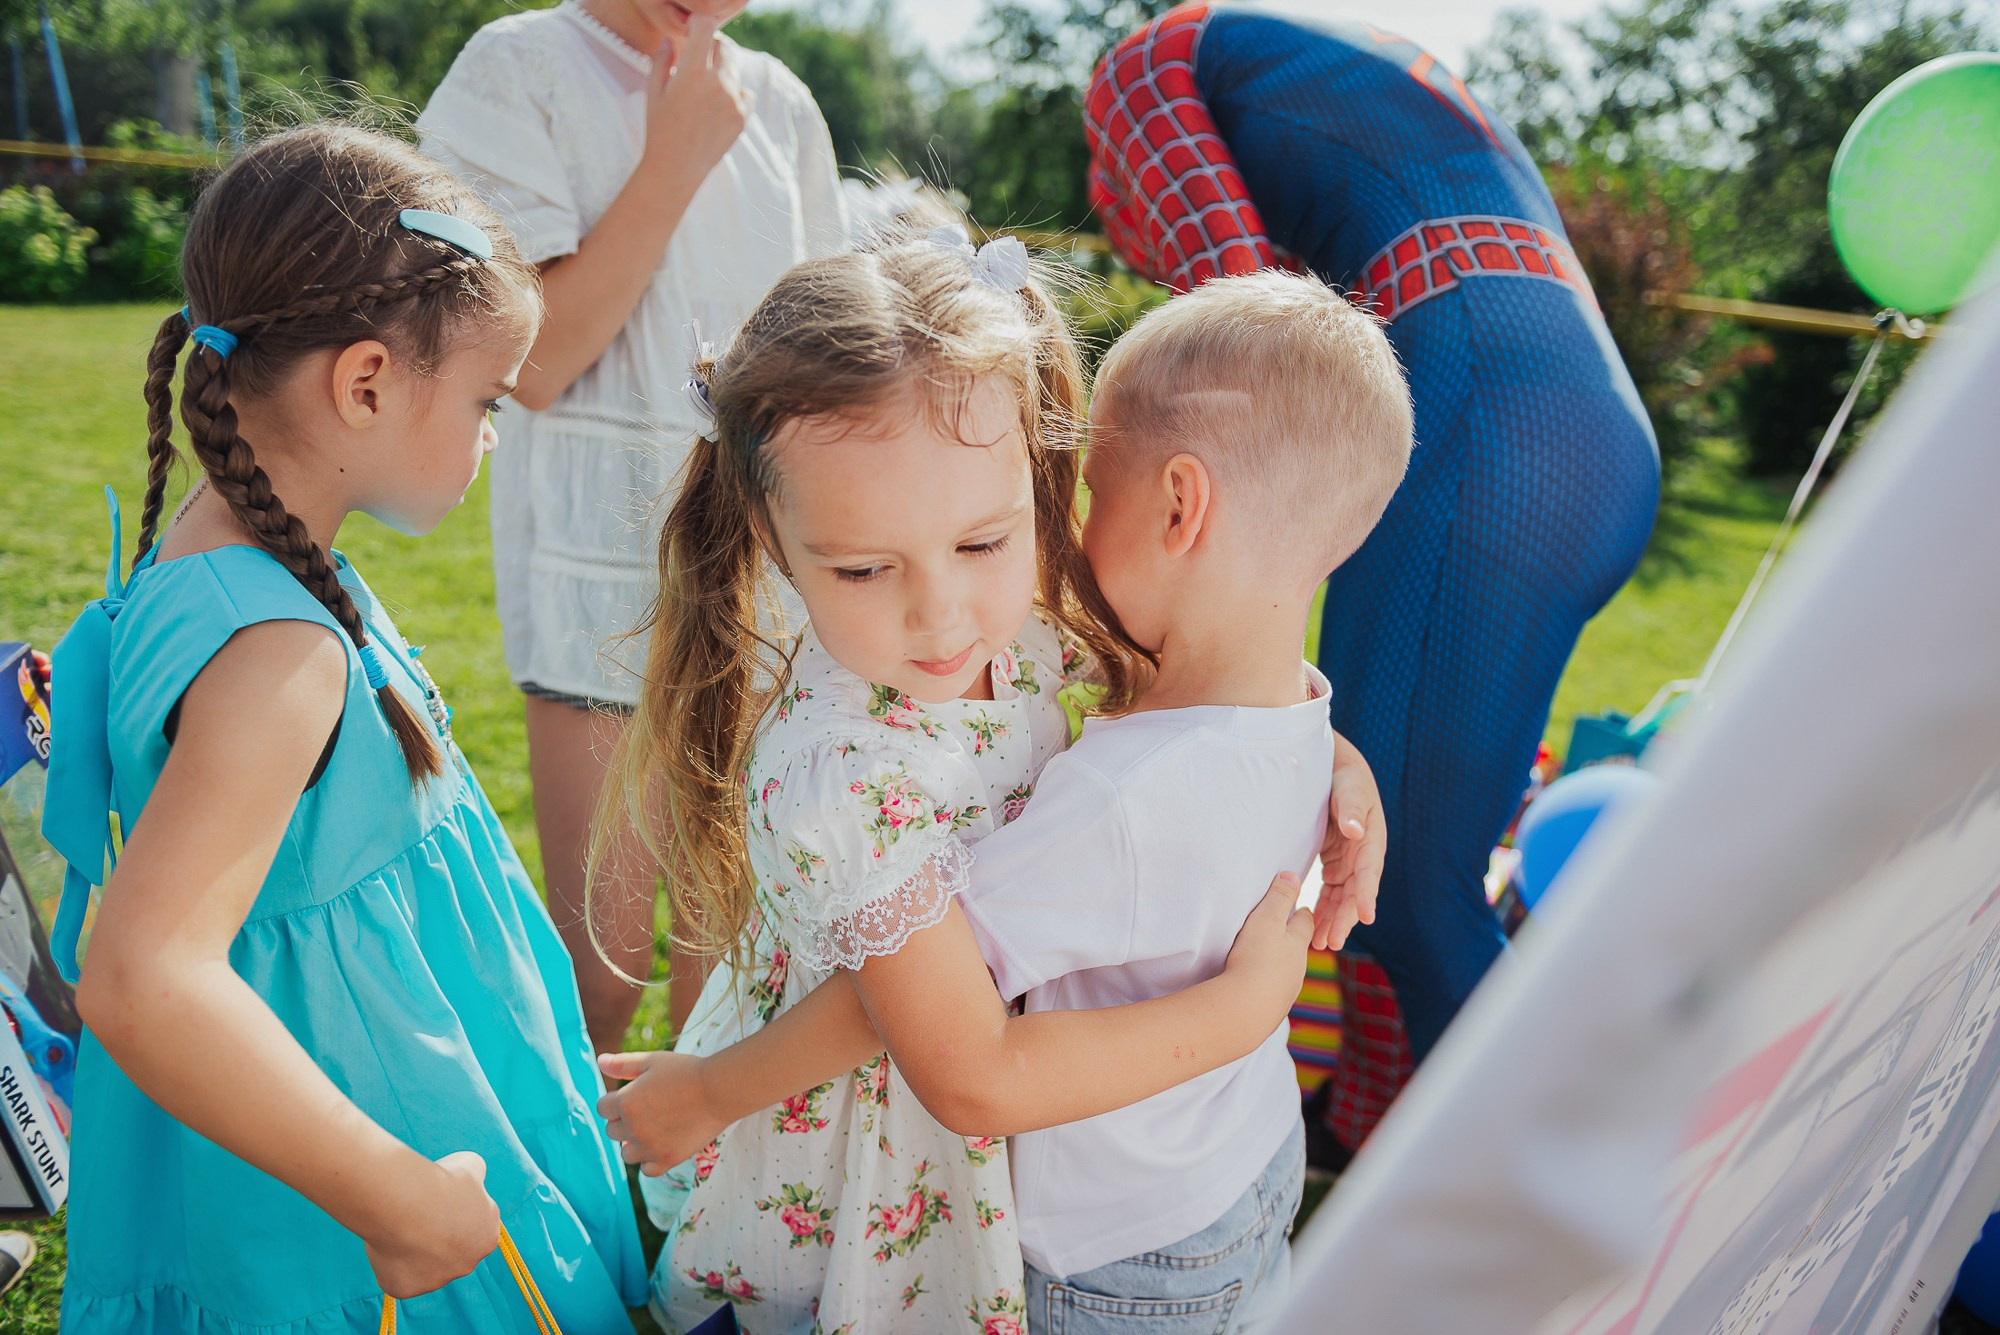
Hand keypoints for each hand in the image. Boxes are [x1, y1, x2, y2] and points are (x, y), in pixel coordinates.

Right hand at [362, 1151, 499, 1299]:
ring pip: (422, 1266)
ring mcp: (437, 1280)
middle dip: (434, 1237)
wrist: (408, 1202)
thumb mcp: (469, 1165)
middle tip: (414, 1214)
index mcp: (486, 1237)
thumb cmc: (440, 1181)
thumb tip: (472, 1177)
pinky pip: (397, 1277)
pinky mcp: (407, 1289)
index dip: (451, 1215)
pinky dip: (389, 1262)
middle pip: (448, 1253)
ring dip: (411, 1249)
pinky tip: (386, 1242)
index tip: (435, 1203)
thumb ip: (475, 1174)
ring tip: (398, 1224)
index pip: (470, 1230)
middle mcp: (466, 1264)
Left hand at [598, 1051, 727, 1175]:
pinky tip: (661, 1145)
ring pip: (626, 1153)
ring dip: (634, 1143)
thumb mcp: (653, 1061)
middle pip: (612, 1131)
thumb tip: (600, 1062)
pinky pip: (647, 1169)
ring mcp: (650, 1147)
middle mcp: (633, 1128)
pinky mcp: (668, 1159)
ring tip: (654, 1129)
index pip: (603, 1108)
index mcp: (625, 1102)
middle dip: (624, 1121)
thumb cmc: (686, 1071)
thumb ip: (623, 1063)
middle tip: (649, 1109)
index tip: (634, 1096)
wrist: (719, 1090)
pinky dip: (650, 1160)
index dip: (616, 1101)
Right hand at [642, 15, 754, 179]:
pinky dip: (735, 94)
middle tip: (701, 60)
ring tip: (705, 91)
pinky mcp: (743, 117)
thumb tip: (671, 40)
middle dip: (713, 48)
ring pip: (735, 70)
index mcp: (692, 72)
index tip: (693, 30)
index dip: (699, 24)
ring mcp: (733, 101)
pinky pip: (745, 94)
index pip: (705, 27)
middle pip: (725, 47)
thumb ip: (662, 60)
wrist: (676, 168)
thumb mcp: (653, 91)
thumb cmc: (659, 128)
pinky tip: (718, 107)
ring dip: (723, 72)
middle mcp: (717, 83)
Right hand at [1222, 873, 1314, 1028]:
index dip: (1302, 913)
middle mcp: (1297, 969)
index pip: (1305, 923)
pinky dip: (1267, 985)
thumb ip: (1279, 896)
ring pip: (1288, 972)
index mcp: (1298, 944)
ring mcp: (1286, 992)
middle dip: (1292, 939)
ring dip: (1280, 964)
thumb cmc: (1256, 959)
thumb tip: (1292, 874)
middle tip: (1284, 931)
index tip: (1301, 906)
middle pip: (1298, 948)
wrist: (1246, 1011)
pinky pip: (1273, 992)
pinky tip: (1256, 986)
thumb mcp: (1266, 920)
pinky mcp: (1271, 1010)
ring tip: (1267, 959)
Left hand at [1315, 731, 1386, 950]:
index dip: (1367, 894)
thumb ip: (1350, 808)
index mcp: (1371, 839)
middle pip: (1356, 892)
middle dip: (1346, 918)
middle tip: (1332, 942)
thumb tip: (1355, 830)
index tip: (1366, 917)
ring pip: (1343, 897)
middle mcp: (1363, 855)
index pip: (1369, 871)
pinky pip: (1331, 891)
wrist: (1334, 769)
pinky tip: (1314, 928)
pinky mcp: (1335, 863)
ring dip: (1334, 920)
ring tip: (1322, 945)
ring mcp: (1349, 861)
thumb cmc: (1345, 777)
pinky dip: (1324, 909)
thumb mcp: (1349, 788)